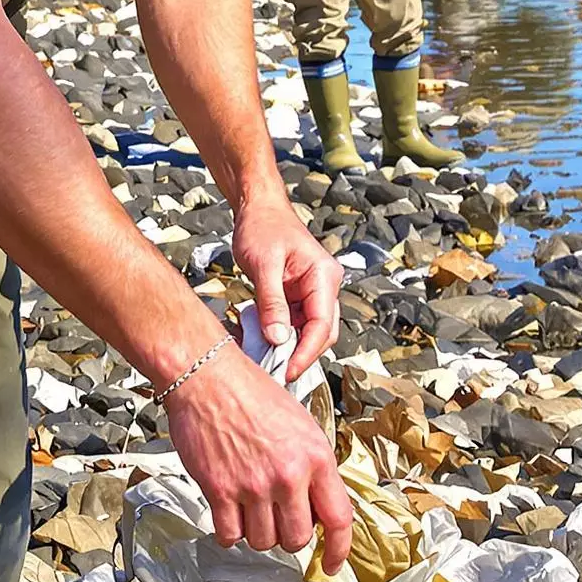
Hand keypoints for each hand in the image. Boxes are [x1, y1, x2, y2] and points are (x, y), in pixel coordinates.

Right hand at [165, 346, 353, 570]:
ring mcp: (254, 485)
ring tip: (251, 505)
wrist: (208, 376)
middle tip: (278, 517)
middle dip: (289, 535)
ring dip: (257, 531)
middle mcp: (288, 474)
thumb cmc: (251, 392)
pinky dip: (230, 530)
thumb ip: (313, 466)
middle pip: (297, 539)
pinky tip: (230, 509)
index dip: (339, 550)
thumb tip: (317, 504)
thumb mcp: (300, 424)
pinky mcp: (221, 490)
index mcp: (316, 456)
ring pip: (263, 542)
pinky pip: (230, 534)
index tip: (333, 564)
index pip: (339, 518)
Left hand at [232, 189, 342, 376]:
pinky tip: (259, 343)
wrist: (257, 208)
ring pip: (306, 332)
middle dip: (299, 355)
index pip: (323, 325)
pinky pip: (292, 324)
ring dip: (287, 348)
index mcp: (323, 276)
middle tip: (275, 373)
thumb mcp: (264, 264)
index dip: (306, 353)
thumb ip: (272, 302)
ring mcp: (310, 292)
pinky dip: (278, 336)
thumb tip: (278, 339)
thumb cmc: (263, 227)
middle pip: (320, 333)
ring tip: (263, 360)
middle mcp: (323, 286)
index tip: (287, 372)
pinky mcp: (296, 296)